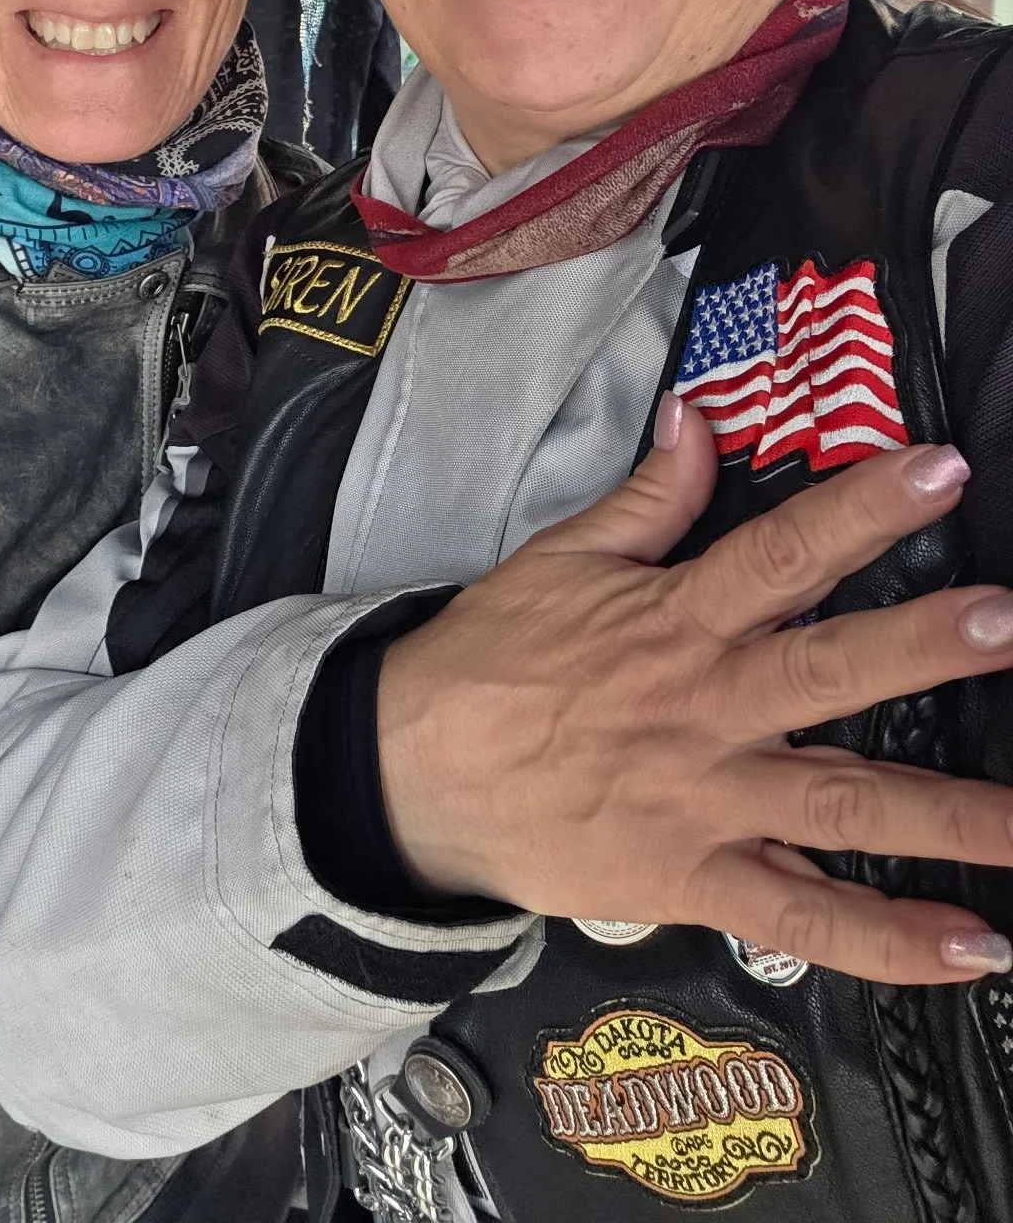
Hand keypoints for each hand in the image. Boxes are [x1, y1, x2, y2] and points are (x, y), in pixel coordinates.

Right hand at [377, 397, 1012, 983]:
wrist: (410, 773)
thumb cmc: (487, 662)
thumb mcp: (558, 558)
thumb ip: (647, 496)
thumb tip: (696, 418)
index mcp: (673, 619)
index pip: (780, 550)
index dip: (862, 508)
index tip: (939, 471)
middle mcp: (704, 706)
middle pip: (831, 670)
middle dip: (928, 646)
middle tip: (1006, 623)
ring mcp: (705, 798)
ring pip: (843, 803)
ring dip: (949, 811)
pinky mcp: (692, 878)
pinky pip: (800, 916)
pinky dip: (886, 939)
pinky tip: (967, 945)